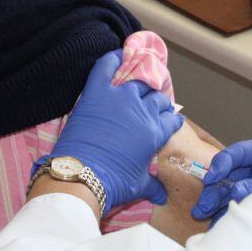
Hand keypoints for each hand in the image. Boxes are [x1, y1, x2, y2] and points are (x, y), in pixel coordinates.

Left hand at [49, 50, 183, 213]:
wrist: (79, 177)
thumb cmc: (111, 183)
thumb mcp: (137, 186)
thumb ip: (152, 186)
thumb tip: (163, 195)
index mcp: (154, 133)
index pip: (172, 119)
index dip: (171, 119)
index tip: (169, 120)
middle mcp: (142, 111)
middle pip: (158, 97)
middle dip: (159, 100)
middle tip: (153, 104)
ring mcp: (119, 98)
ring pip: (139, 80)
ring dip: (142, 80)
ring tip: (141, 81)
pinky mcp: (97, 92)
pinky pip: (107, 66)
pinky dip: (113, 58)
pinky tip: (118, 55)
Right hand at [192, 137, 251, 224]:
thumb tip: (235, 192)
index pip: (239, 152)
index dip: (222, 163)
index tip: (212, 177)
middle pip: (227, 175)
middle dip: (214, 190)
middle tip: (202, 205)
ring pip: (227, 192)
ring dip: (215, 204)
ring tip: (203, 216)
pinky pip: (235, 207)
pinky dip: (226, 215)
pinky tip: (217, 225)